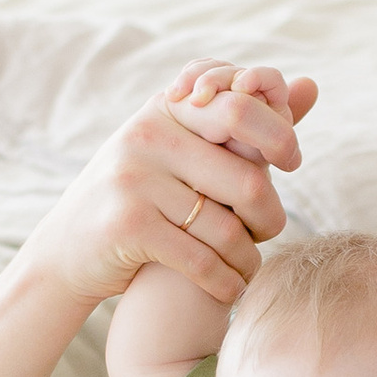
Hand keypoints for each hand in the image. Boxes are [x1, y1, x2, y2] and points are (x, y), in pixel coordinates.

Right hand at [29, 59, 317, 317]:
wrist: (65, 252)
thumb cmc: (140, 199)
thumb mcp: (183, 149)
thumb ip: (244, 121)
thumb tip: (311, 85)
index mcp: (166, 108)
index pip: (239, 104)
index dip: (278, 134)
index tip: (291, 163)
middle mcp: (147, 134)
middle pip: (245, 175)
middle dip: (270, 213)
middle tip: (273, 231)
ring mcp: (134, 178)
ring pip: (226, 227)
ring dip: (248, 259)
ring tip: (249, 268)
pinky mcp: (128, 225)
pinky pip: (201, 259)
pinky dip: (225, 282)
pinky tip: (230, 290)